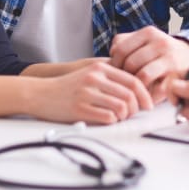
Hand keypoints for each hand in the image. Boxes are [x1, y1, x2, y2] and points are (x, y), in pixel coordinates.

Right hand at [35, 61, 153, 124]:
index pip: (132, 80)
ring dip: (124, 116)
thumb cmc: (68, 86)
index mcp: (99, 68)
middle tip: (134, 114)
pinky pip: (108, 117)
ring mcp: (87, 93)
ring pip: (121, 107)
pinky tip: (107, 120)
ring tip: (119, 117)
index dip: (144, 94)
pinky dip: (113, 121)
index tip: (148, 104)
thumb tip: (137, 88)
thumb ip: (110, 77)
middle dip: (136, 108)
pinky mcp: (80, 109)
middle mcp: (94, 78)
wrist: (40, 94)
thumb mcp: (89, 74)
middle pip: (129, 95)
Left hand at [109, 26, 188, 100]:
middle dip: (124, 76)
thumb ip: (125, 43)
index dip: (114, 64)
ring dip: (136, 87)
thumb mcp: (145, 40)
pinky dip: (149, 95)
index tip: (115, 72)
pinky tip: (147, 95)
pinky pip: (157, 89)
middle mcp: (160, 43)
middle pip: (130, 63)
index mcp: (148, 33)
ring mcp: (170, 59)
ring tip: (135, 90)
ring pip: (142, 76)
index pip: (121, 49)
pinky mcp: (177, 75)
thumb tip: (110, 57)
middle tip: (124, 84)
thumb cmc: (161, 51)